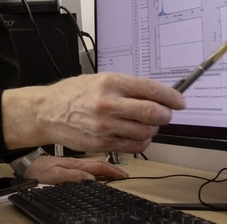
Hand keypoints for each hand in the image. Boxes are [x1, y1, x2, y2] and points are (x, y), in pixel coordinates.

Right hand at [1, 72, 185, 153]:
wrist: (47, 112)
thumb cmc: (73, 94)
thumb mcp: (99, 80)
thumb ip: (126, 87)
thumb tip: (156, 94)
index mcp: (109, 83)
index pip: (150, 89)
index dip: (171, 97)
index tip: (179, 101)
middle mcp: (108, 104)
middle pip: (152, 113)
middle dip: (165, 115)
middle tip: (166, 113)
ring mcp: (105, 126)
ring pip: (146, 132)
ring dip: (153, 129)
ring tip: (147, 124)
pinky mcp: (102, 144)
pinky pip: (134, 147)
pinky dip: (142, 142)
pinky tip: (137, 135)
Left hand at [18, 155, 127, 183]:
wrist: (25, 162)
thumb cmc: (38, 168)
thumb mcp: (54, 175)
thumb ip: (72, 176)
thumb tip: (90, 178)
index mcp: (75, 164)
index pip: (98, 166)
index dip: (112, 171)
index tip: (124, 175)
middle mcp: (76, 162)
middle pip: (99, 164)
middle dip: (114, 168)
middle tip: (125, 174)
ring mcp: (73, 162)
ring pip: (94, 164)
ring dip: (106, 167)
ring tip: (116, 171)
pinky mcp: (68, 164)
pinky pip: (87, 165)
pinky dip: (96, 167)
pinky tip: (97, 170)